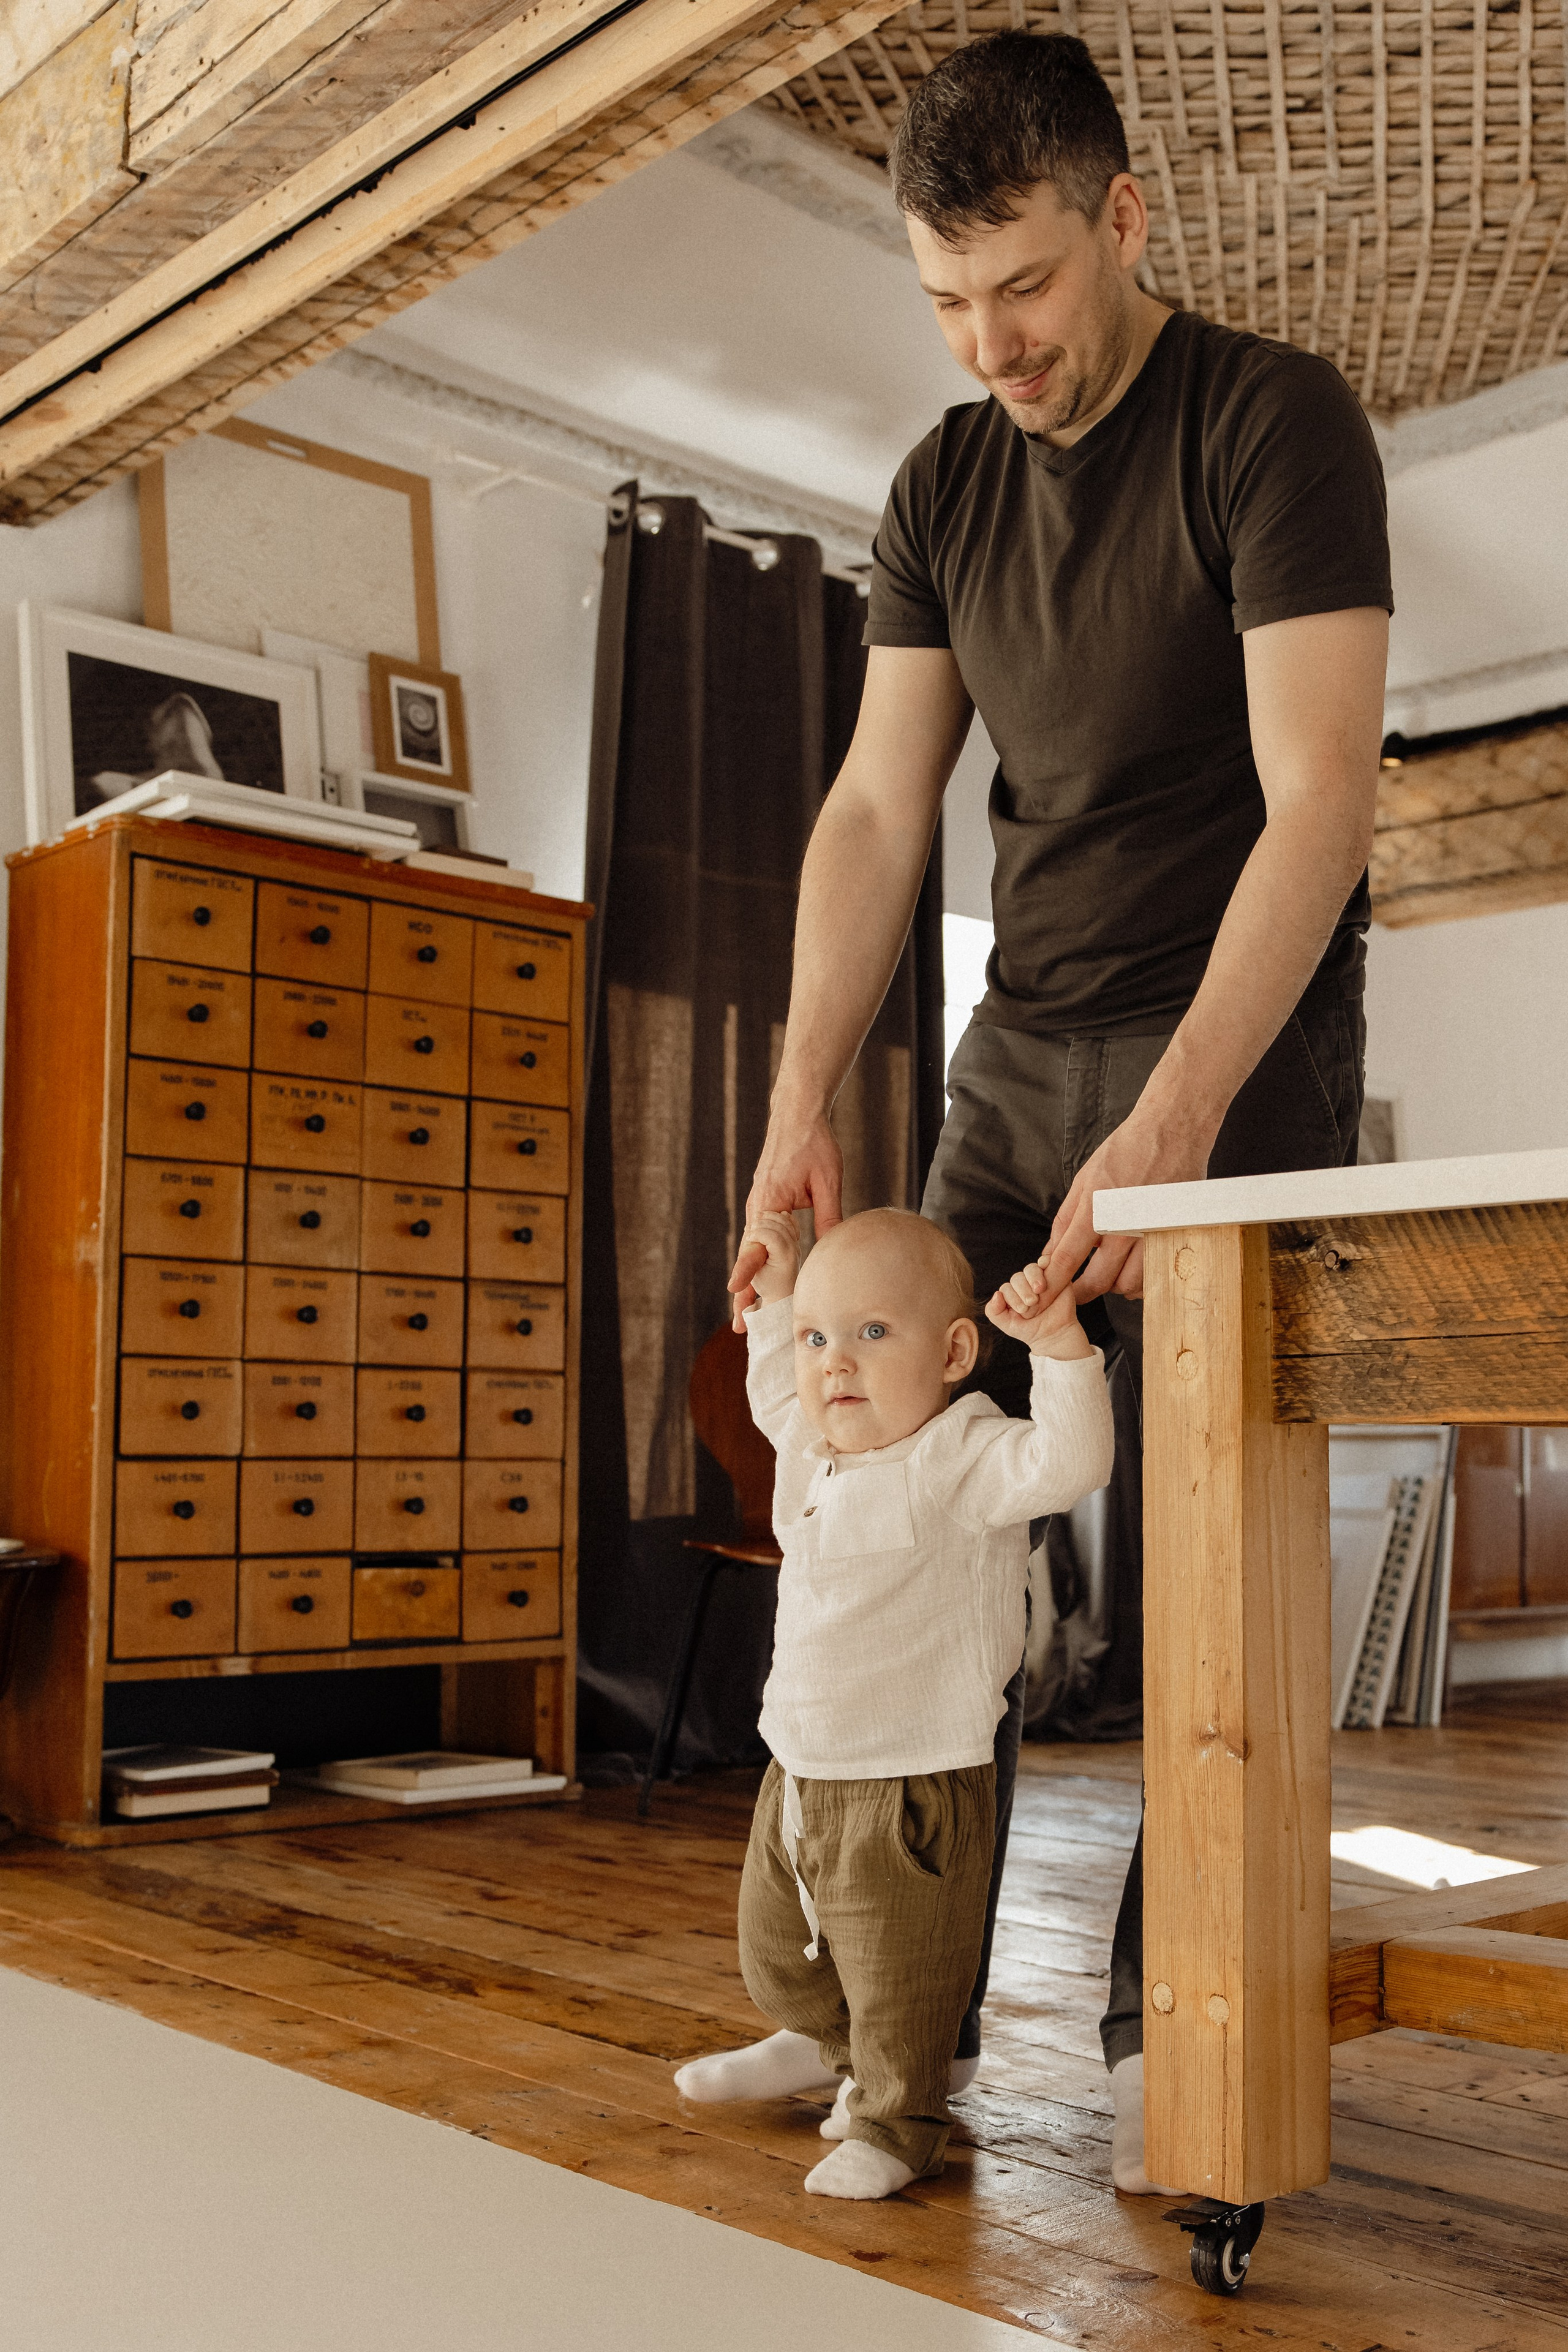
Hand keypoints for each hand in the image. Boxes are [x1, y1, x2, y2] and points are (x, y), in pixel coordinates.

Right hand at [728, 1105, 842, 1329]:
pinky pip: (759, 1239)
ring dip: (749, 1282)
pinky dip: (757, 1262)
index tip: (737, 1294)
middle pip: (747, 1256)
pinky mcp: (765, 1205)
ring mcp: (758, 1207)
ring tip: (747, 1314)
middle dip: (743, 1292)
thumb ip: (829, 1215)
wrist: (798, 1114)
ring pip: (751, 1251)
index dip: (746, 1271)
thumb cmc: (814, 1143)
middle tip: (740, 1326)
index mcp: (769, 1201)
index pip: (754, 1243)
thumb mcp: (828, 1180)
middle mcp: (757, 1207)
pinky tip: (761, 1281)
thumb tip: (833, 1251)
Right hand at [735, 1210, 800, 1307]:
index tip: (748, 1239)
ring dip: (770, 1217)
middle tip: (750, 1229)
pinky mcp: (794, 1241)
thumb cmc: (767, 1285)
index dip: (757, 1233)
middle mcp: (793, 1249)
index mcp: (784, 1258)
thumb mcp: (755, 1274)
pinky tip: (772, 1217)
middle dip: (762, 1223)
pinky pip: (791, 1223)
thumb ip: (751, 1255)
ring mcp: (795, 1244)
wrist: (783, 1293)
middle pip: (779, 1225)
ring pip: (786, 1221)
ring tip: (758, 1221)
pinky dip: (782, 1217)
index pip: (772, 1236)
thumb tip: (748, 1230)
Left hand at [986, 1261, 1090, 1358]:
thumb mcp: (1008, 1325)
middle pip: (1017, 1278)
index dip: (1012, 1297)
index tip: (1022, 1310)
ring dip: (1033, 1279)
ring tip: (1039, 1292)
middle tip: (1032, 1302)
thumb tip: (996, 1294)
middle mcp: (1025, 1285)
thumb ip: (993, 1312)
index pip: (1006, 1288)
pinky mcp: (1055, 1275)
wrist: (1056, 1333)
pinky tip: (1047, 1276)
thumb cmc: (1031, 1329)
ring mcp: (1040, 1279)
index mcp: (1012, 1294)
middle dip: (1023, 1290)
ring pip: (1030, 1269)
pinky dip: (1045, 1263)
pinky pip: (1047, 1262)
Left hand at [1040, 1098, 1215, 1304]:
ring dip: (1114, 1286)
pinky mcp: (1175, 1234)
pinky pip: (1155, 1275)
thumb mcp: (1084, 1179)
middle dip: (1082, 1292)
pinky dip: (1142, 1280)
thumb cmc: (1125, 1150)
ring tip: (1107, 1273)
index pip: (1067, 1260)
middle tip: (1074, 1290)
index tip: (1041, 1301)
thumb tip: (1049, 1253)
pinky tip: (1133, 1268)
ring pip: (1129, 1284)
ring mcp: (1153, 1233)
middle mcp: (1125, 1226)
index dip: (1052, 1286)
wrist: (1172, 1129)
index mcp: (1097, 1210)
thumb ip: (1066, 1220)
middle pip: (1099, 1281)